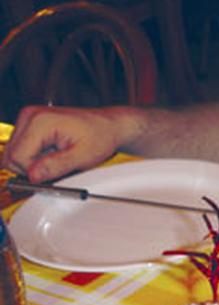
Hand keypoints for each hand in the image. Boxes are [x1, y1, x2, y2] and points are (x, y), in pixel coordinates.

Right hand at [2, 106, 138, 181]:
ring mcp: (27, 120)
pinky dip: (34, 159)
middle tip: (57, 169)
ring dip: (33, 164)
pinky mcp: (29, 126)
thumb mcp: (83, 156)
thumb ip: (56, 166)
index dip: (33, 173)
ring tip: (57, 161)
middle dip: (31, 169)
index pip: (17, 157)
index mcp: (40, 121)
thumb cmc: (101, 136)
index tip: (53, 177)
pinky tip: (53, 156)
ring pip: (13, 155)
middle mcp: (29, 116)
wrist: (109, 126)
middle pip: (11, 157)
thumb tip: (32, 176)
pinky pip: (21, 150)